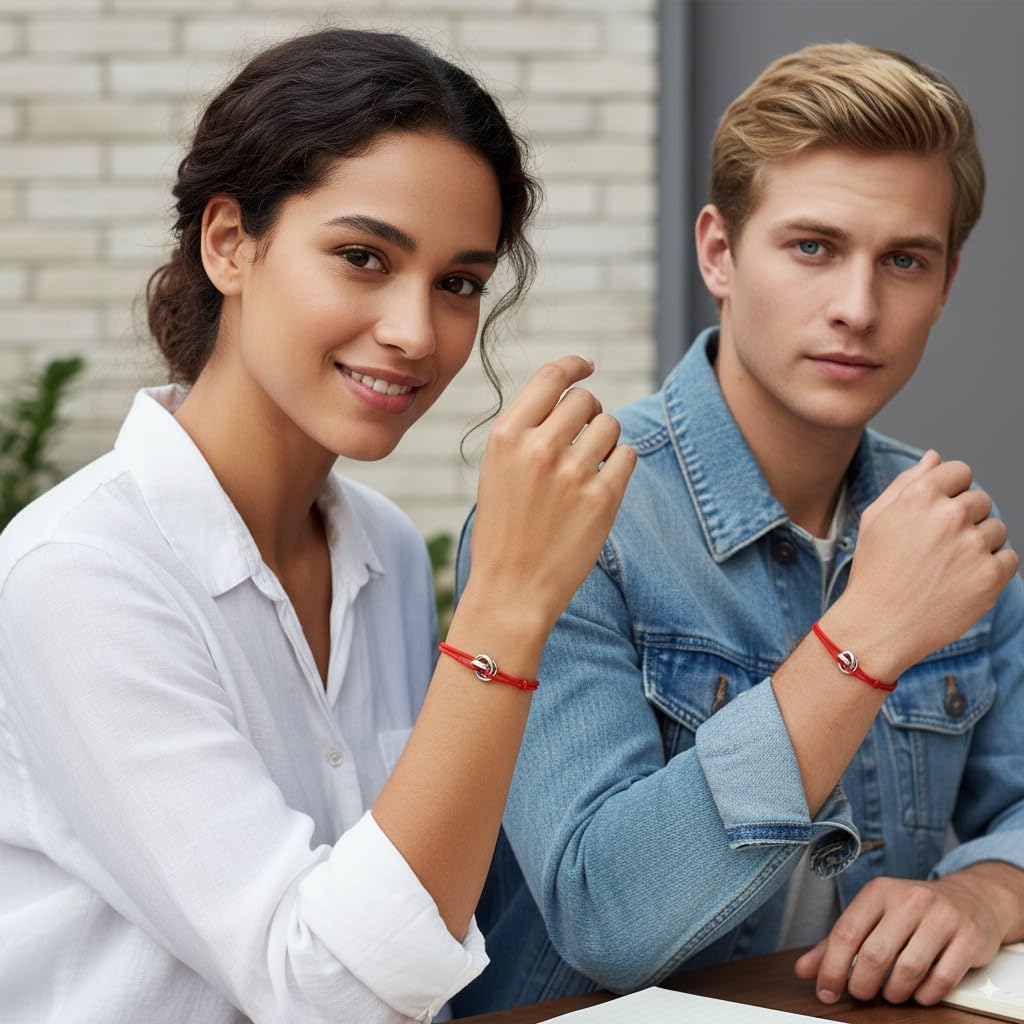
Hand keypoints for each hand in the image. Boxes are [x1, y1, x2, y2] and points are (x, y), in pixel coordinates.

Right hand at [466, 355, 635, 634]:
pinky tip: (603, 482)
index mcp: (507, 436)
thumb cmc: (504, 530)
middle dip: (589, 413)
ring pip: (610, 425)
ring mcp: (573, 473)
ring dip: (605, 439)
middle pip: (586, 400)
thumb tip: (569, 396)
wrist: (511, 590)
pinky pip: (627, 455)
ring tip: (588, 466)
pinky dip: (620, 463)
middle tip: (582, 437)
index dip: (574, 365)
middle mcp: (540, 448)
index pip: (551, 377)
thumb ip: (527, 431)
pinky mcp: (602, 499)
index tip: (586, 366)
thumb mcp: (498, 470)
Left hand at [794, 869, 1014, 1004]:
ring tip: (891, 993)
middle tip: (862, 994)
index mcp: (878, 891)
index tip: (826, 992)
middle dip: (863, 985)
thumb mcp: (872, 916)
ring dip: (895, 993)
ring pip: (908, 969)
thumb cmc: (911, 913)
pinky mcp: (967, 937)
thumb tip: (804, 970)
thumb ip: (837, 942)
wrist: (970, 898)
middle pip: (875, 955)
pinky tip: (919, 993)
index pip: (846, 933)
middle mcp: (909, 899)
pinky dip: (926, 995)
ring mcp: (941, 916)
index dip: (831, 968)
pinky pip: (942, 979)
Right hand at [829, 450, 1017, 679]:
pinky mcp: (990, 575)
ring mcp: (972, 545)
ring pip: (996, 529)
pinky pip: (1009, 558)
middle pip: (980, 500)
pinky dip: (992, 568)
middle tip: (939, 547)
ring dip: (979, 544)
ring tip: (949, 567)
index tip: (939, 512)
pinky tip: (963, 580)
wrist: (879, 624)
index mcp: (919, 495)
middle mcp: (949, 515)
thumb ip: (906, 483)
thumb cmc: (874, 571)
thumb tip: (934, 457)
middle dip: (965, 519)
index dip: (951, 490)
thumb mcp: (875, 519)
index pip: (960, 471)